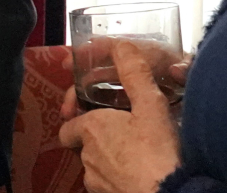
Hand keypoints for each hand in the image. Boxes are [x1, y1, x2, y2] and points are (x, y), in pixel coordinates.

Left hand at [56, 42, 181, 192]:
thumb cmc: (158, 155)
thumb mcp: (151, 106)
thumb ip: (135, 74)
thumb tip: (122, 46)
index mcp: (92, 130)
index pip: (68, 125)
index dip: (76, 119)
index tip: (89, 115)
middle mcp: (88, 157)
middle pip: (83, 145)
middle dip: (98, 138)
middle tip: (123, 132)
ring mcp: (97, 182)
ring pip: (96, 166)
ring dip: (109, 158)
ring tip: (135, 153)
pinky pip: (108, 184)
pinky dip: (119, 178)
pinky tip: (139, 173)